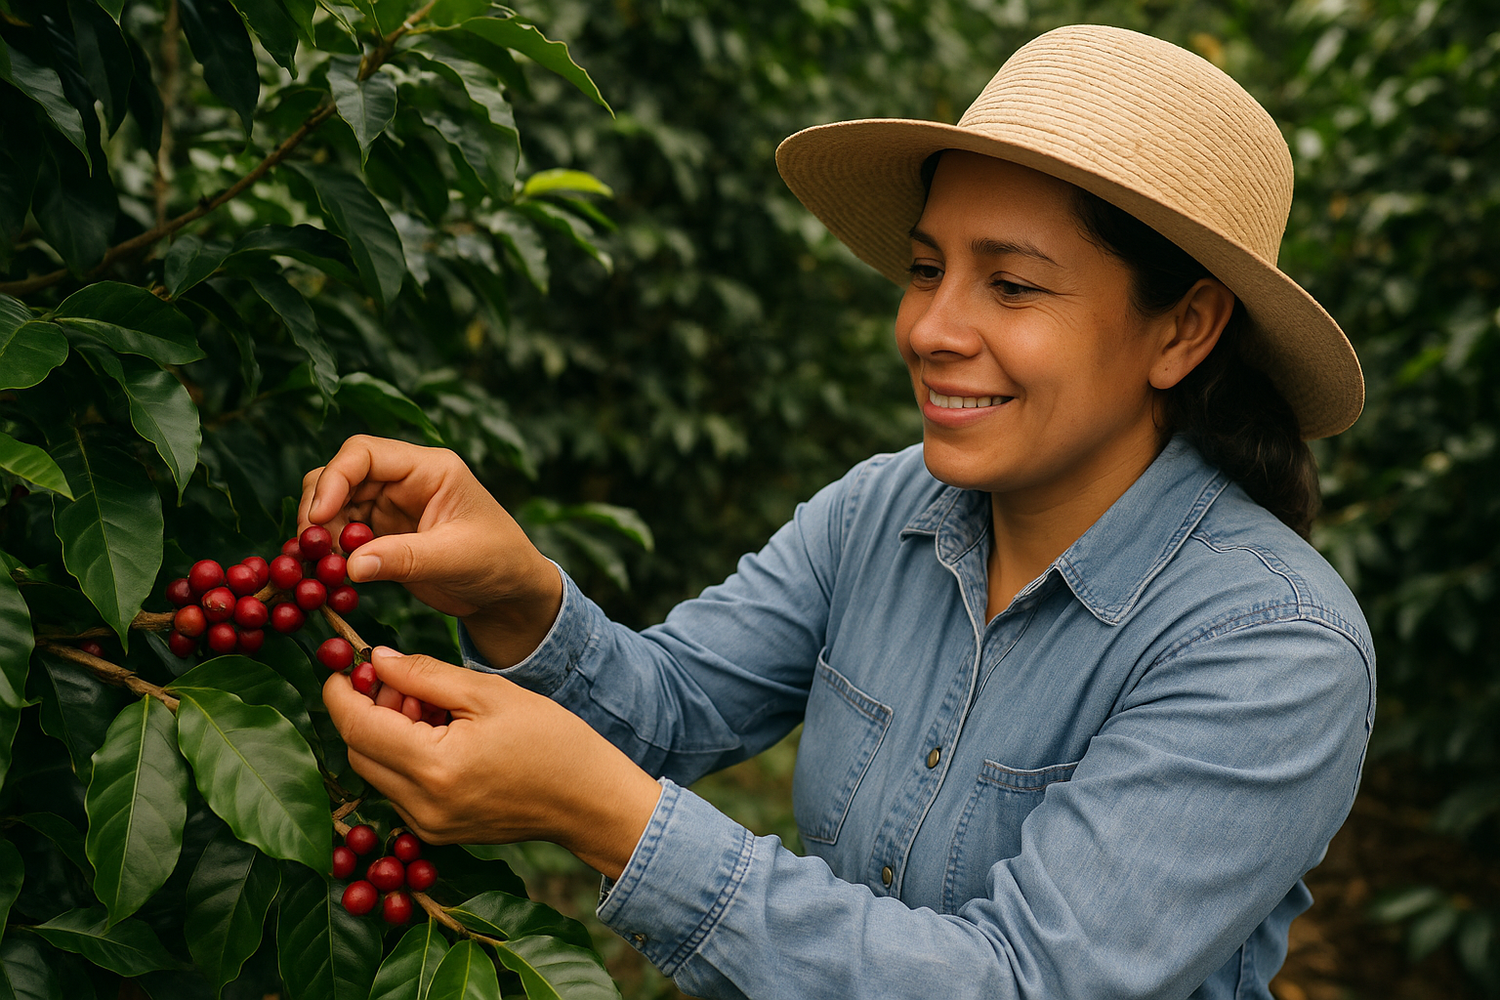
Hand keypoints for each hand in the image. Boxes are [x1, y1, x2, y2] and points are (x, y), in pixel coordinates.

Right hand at [299, 435, 561, 665]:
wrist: (509, 594)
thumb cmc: (498, 563)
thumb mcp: (456, 558)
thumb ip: (404, 559)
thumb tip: (350, 565)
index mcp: (429, 469)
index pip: (365, 453)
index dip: (334, 479)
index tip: (319, 518)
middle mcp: (405, 481)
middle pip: (340, 476)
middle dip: (318, 508)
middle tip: (311, 549)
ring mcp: (390, 508)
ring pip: (335, 507)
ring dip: (321, 535)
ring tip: (321, 569)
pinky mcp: (382, 536)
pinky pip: (342, 537)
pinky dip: (330, 555)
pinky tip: (331, 578)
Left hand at [324, 647, 662, 880]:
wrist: (588, 800)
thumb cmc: (550, 739)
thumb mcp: (488, 692)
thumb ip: (424, 673)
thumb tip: (375, 659)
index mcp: (435, 766)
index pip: (357, 726)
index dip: (340, 691)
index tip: (343, 665)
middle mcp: (422, 805)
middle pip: (359, 750)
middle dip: (369, 709)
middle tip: (407, 682)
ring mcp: (428, 826)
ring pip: (376, 771)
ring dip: (388, 734)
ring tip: (435, 709)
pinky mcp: (437, 833)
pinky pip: (399, 790)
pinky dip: (405, 758)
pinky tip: (443, 737)